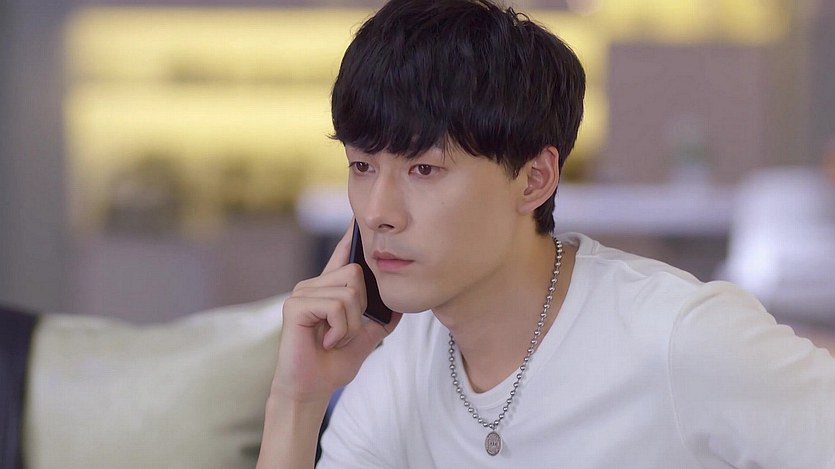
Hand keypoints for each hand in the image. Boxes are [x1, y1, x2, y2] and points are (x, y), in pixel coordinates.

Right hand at [270, 224, 401, 403]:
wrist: (311, 388)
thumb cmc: (333, 363)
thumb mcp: (366, 338)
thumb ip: (381, 318)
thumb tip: (401, 304)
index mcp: (329, 288)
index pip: (343, 253)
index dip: (352, 236)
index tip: (358, 217)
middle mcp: (313, 284)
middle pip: (357, 274)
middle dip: (361, 309)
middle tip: (344, 332)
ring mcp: (302, 293)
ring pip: (350, 292)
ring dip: (351, 324)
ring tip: (334, 338)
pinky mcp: (295, 305)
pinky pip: (336, 306)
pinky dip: (340, 329)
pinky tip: (326, 341)